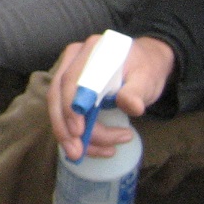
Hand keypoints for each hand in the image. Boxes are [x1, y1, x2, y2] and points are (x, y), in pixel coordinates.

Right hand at [47, 34, 175, 159]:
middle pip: (56, 95)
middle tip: (76, 153)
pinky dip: (76, 135)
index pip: (72, 78)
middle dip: (64, 127)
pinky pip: (65, 114)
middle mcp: (74, 59)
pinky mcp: (70, 90)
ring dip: (69, 136)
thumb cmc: (146, 69)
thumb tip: (131, 106)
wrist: (146, 63)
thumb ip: (137, 91)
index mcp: (93, 50)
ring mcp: (69, 74)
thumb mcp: (147, 78)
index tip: (78, 131)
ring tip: (98, 153)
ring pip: (57, 108)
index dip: (71, 106)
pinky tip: (97, 148)